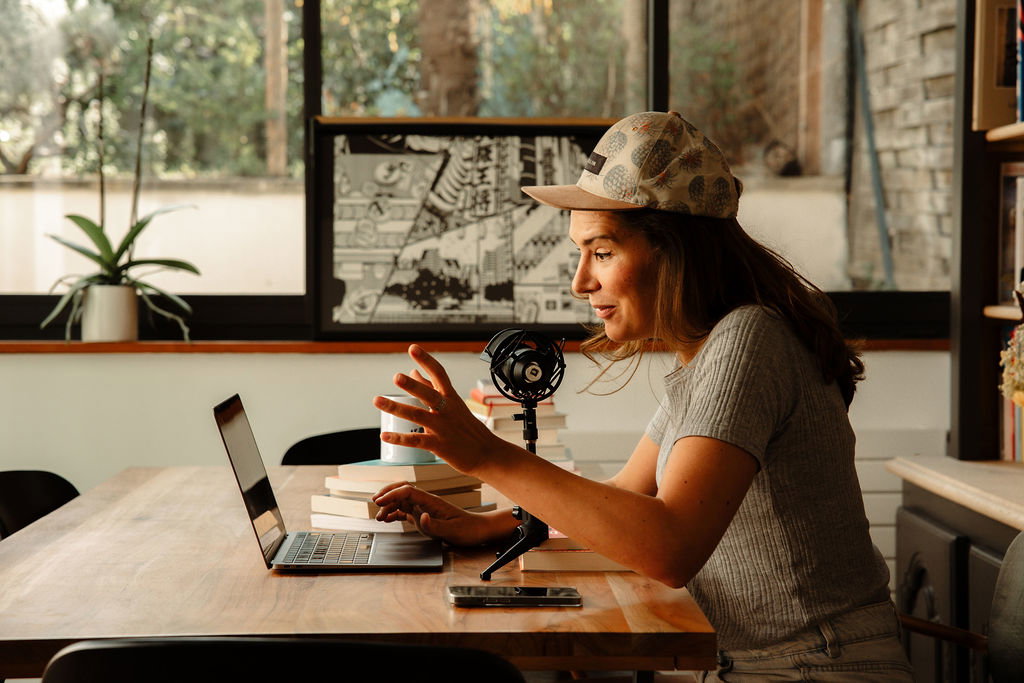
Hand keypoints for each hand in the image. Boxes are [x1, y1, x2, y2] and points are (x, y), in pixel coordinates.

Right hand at [372, 481, 503, 545]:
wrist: (477, 531)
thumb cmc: (467, 529)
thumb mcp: (452, 530)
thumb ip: (435, 525)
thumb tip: (421, 517)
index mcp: (431, 501)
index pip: (407, 491)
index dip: (392, 494)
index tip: (380, 502)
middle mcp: (426, 502)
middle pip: (402, 491)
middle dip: (387, 494)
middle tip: (375, 503)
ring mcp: (424, 508)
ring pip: (401, 502)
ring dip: (389, 506)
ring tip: (380, 516)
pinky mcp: (424, 516)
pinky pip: (406, 511)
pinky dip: (395, 513)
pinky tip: (388, 519)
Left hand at [373, 344, 503, 475]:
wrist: (488, 453)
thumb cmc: (469, 428)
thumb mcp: (454, 404)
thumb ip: (433, 388)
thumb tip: (415, 372)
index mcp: (451, 398)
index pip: (439, 374)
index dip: (426, 360)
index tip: (413, 348)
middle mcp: (447, 410)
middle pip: (428, 394)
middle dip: (412, 385)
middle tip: (396, 377)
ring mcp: (443, 428)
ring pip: (417, 415)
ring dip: (396, 408)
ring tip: (378, 401)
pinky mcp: (440, 445)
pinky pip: (416, 440)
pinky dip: (399, 438)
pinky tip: (385, 435)